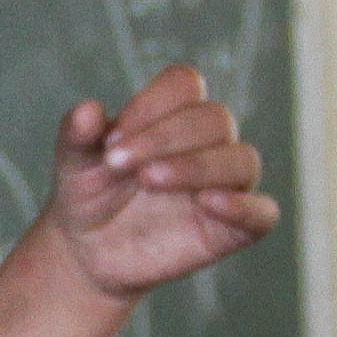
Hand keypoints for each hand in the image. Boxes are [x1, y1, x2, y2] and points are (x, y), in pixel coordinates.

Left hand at [43, 63, 275, 301]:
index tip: (110, 138)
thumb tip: (87, 109)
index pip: (185, 85)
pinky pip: (263, 213)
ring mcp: (226, 185)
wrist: (90, 252)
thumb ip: (77, 135)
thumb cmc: (90, 194)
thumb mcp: (74, 163)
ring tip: (148, 181)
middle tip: (118, 163)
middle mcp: (208, 143)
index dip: (151, 104)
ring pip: (241, 160)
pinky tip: (208, 204)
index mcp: (174, 114)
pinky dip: (245, 207)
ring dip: (196, 166)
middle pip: (214, 119)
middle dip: (165, 137)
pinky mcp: (235, 229)